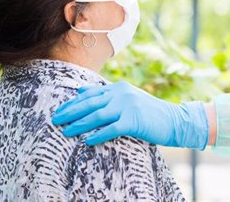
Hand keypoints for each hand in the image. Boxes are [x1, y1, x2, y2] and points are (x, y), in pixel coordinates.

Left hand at [51, 81, 208, 148]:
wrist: (173, 120)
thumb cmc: (148, 112)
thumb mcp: (127, 99)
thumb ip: (106, 96)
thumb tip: (80, 91)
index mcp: (118, 88)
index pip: (90, 94)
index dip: (73, 103)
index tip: (59, 111)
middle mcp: (121, 94)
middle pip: (90, 103)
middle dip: (70, 112)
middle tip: (55, 120)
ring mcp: (128, 106)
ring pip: (97, 115)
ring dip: (79, 124)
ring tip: (66, 131)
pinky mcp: (134, 121)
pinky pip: (112, 129)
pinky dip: (98, 135)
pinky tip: (87, 141)